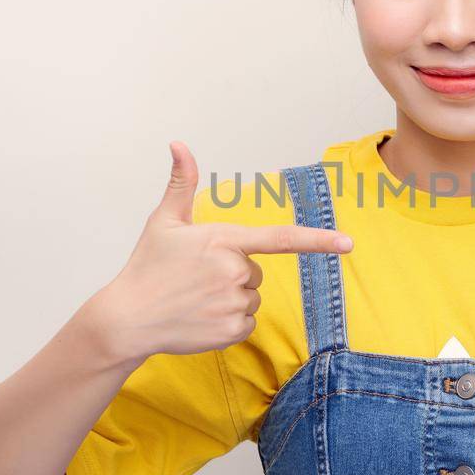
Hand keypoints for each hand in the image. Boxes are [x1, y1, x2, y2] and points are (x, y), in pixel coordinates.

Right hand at [84, 140, 353, 367]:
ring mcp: (234, 303)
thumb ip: (181, 182)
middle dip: (233, 273)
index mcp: (223, 240)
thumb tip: (178, 143)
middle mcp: (234, 271)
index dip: (317, 240)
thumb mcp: (164, 222)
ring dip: (230, 298)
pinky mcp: (232, 331)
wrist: (127, 319)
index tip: (348, 243)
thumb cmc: (147, 266)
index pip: (280, 237)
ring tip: (196, 298)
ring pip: (252, 297)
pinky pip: (246, 322)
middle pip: (256, 271)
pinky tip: (201, 318)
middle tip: (196, 278)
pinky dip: (228, 322)